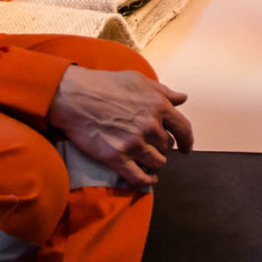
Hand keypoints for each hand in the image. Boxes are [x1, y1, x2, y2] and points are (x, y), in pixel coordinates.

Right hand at [45, 65, 192, 191]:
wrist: (74, 96)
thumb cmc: (105, 84)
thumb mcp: (139, 80)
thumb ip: (163, 91)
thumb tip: (182, 98)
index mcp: (158, 105)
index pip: (183, 129)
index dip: (187, 140)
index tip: (186, 147)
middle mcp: (149, 125)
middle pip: (167, 146)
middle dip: (163, 147)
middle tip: (154, 147)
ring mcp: (134, 143)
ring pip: (157, 162)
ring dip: (155, 162)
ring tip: (149, 160)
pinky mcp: (117, 157)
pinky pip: (139, 177)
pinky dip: (147, 180)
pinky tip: (149, 179)